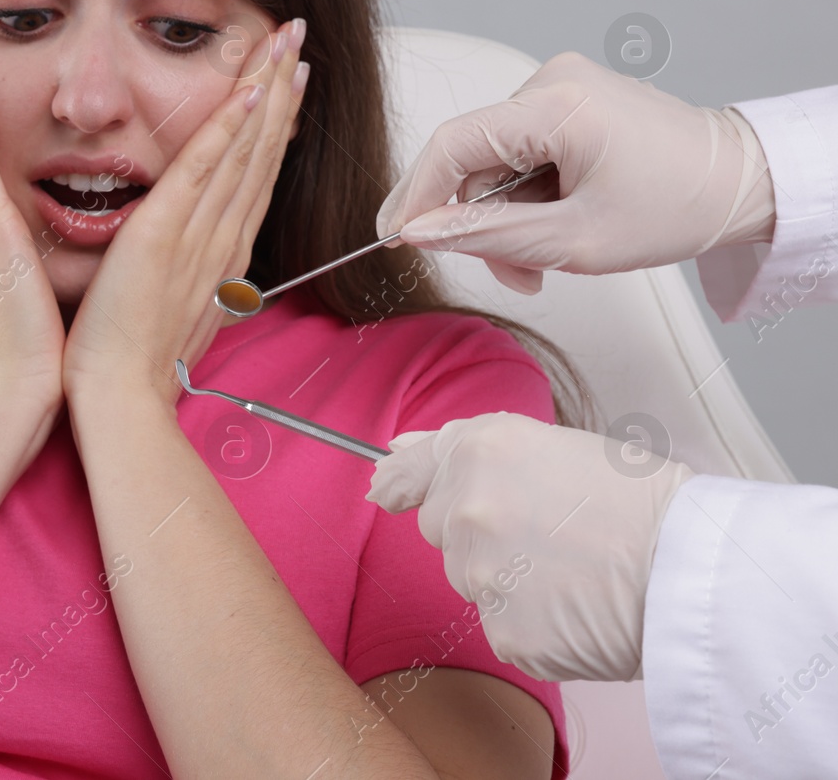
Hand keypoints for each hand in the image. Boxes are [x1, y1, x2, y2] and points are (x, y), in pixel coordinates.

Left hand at [62, 17, 308, 408]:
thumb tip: (196, 260)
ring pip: (245, 149)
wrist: (120, 395)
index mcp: (221, 252)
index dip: (274, 123)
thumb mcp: (174, 306)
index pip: (254, 173)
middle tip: (298, 40)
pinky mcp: (166, 234)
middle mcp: (223, 237)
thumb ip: (189, 273)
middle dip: (283, 91)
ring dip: (267, 91)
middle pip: (262, 151)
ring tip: (285, 43)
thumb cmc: (135, 358)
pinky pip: (203, 169)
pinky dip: (229, 129)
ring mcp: (200, 234)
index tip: (288, 79)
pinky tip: (249, 91)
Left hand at [365, 411, 695, 681]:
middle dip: (480, 533)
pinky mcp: (505, 632)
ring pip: (474, 582)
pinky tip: (580, 607)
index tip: (385, 487)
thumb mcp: (557, 447)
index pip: (415, 470)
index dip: (403, 481)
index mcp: (480, 451)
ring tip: (577, 570)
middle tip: (550, 535)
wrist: (694, 565)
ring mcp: (481, 575)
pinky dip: (536, 624)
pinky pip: (505, 628)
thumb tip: (397, 451)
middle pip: (444, 531)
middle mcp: (466, 510)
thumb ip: (468, 449)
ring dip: (510, 580)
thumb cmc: (643, 501)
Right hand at [374, 51, 775, 293]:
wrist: (743, 182)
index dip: (414, 196)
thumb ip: (488, 235)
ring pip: (495, 162)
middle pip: (473, 158)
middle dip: (478, 221)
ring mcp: (562, 88)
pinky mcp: (570, 101)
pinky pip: (519, 152)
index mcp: (556, 105)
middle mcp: (552, 82)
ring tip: (545, 258)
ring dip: (506, 215)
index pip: (452, 144)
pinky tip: (555, 221)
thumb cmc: (676, 206)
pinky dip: (527, 195)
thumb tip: (417, 232)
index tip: (393, 239)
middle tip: (511, 272)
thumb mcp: (574, 240)